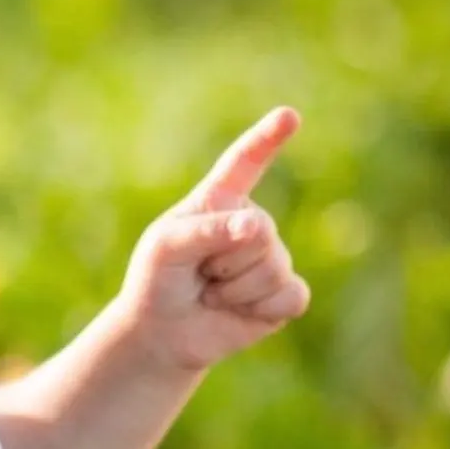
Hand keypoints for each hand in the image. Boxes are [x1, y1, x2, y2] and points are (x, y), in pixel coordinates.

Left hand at [113, 107, 310, 374]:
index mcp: (220, 198)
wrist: (163, 332)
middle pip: (262, 233)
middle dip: (225, 262)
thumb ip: (207, 230)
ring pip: (274, 269)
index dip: (267, 138)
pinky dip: (260, 309)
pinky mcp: (285, 293)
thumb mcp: (166, 247)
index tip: (289, 116)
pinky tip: (239, 311)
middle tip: (201, 274)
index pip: (246, 161)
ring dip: (235, 290)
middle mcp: (252, 221)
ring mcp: (272, 257)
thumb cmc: (159, 279)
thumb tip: (259, 228)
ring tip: (213, 292)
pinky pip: (291, 295)